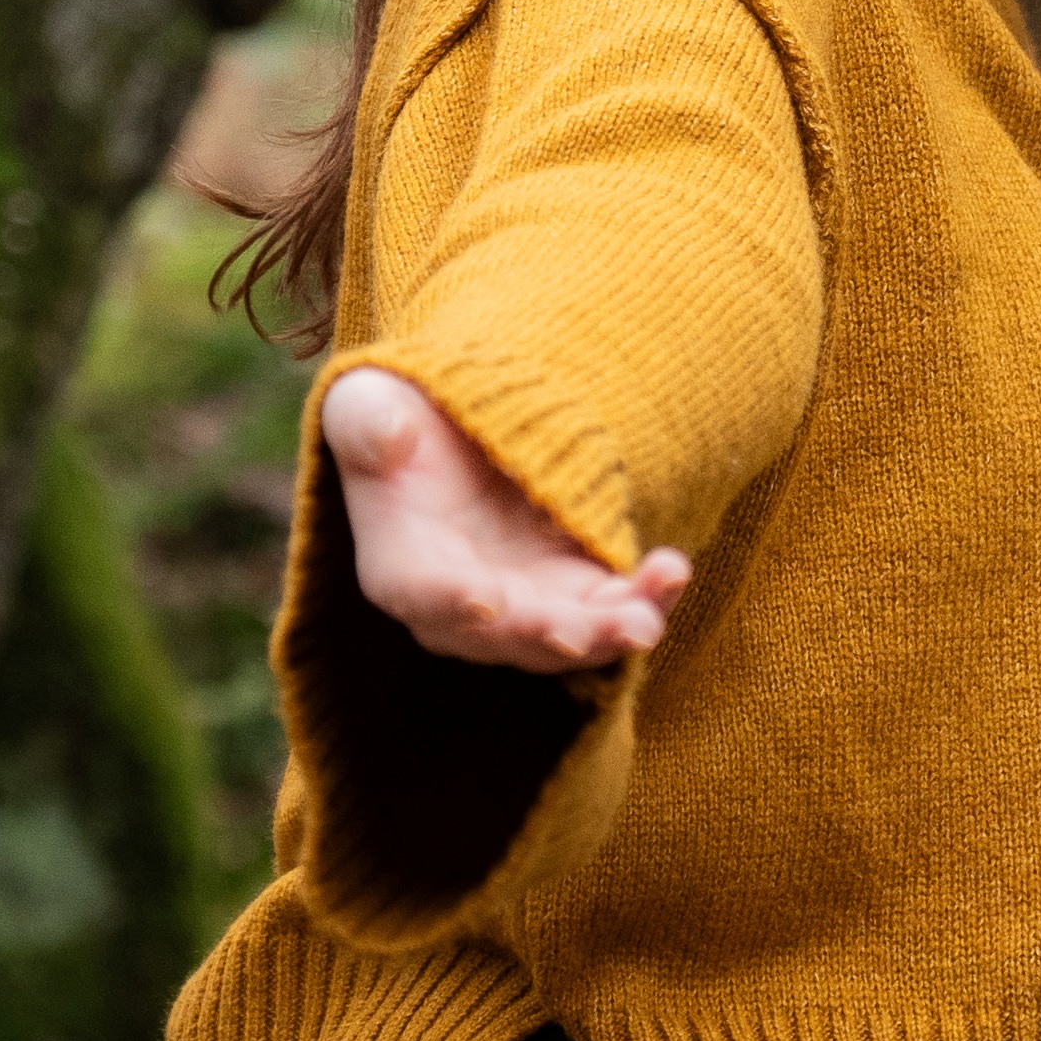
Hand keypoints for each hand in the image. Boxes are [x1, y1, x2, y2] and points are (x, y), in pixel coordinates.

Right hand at [326, 366, 690, 674]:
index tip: (485, 601)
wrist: (460, 428)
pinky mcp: (572, 590)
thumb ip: (369, 422)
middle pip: (505, 635)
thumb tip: (389, 434)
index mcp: (400, 563)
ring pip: (567, 636)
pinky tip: (671, 571)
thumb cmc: (403, 417)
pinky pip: (609, 610)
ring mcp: (522, 604)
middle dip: (549, 634)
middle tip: (586, 630)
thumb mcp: (372, 404)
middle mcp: (461, 605)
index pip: (422, 592)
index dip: (451, 601)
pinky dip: (643, 598)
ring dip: (608, 631)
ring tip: (648, 616)